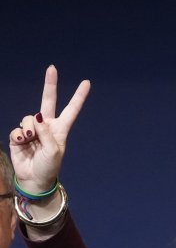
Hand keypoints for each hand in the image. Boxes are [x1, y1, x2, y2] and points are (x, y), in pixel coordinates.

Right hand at [8, 65, 90, 193]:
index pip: (72, 109)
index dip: (79, 97)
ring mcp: (33, 130)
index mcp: (61, 129)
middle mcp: (47, 126)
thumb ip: (46, 133)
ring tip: (30, 140)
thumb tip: (37, 117)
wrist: (34, 179)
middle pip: (48, 101)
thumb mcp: (53, 151)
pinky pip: (17, 129)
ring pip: (28, 118)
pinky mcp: (19, 136)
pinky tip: (22, 143)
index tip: (86, 82)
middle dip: (50, 85)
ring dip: (28, 128)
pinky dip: (19, 135)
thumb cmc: (49, 167)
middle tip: (52, 68)